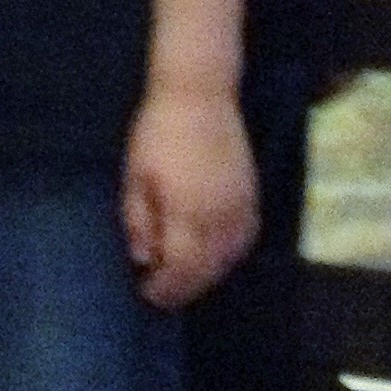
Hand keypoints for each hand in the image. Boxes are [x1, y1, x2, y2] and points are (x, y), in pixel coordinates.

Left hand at [122, 86, 257, 308]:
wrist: (200, 96)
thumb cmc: (158, 134)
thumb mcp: (136, 178)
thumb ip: (140, 222)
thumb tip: (144, 259)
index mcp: (189, 214)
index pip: (182, 268)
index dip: (166, 288)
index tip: (147, 295)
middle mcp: (222, 217)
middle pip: (209, 269)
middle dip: (186, 287)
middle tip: (163, 295)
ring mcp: (243, 207)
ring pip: (231, 257)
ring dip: (209, 274)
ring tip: (185, 279)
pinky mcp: (253, 196)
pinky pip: (246, 239)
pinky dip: (230, 256)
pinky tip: (214, 257)